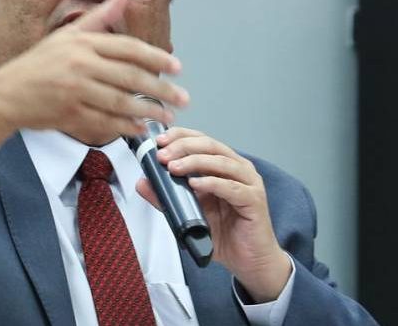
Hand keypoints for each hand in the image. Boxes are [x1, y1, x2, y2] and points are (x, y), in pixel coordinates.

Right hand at [0, 0, 188, 144]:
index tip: (176, 67)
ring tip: (166, 116)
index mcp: (83, 43)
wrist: (7, 94)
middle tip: (182, 98)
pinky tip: (140, 128)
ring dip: (148, 111)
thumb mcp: (67, 35)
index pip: (129, 49)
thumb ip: (98, 19)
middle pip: (131, 77)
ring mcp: (75, 91)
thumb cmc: (38, 64)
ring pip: (121, 102)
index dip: (157, 58)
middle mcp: (80, 65)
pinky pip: (105, 122)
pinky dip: (125, 126)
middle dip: (161, 89)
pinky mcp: (69, 114)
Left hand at [136, 127, 291, 302]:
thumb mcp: (189, 213)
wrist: (249, 260)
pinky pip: (231, 187)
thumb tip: (143, 183)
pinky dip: (212, 183)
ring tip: (174, 167)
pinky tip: (195, 184)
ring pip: (221, 162)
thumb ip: (167, 198)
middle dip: (184, 147)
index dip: (181, 136)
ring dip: (195, 162)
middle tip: (163, 155)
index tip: (160, 141)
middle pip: (211, 146)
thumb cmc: (225, 234)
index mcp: (224, 166)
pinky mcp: (254, 200)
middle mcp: (238, 169)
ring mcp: (249, 183)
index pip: (202, 140)